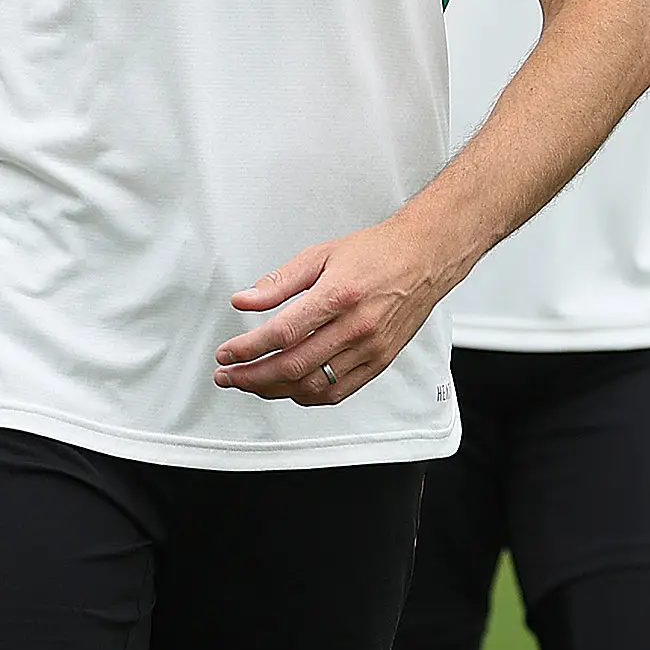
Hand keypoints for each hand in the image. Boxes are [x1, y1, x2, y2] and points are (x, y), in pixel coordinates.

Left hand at [214, 217, 455, 406]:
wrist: (423, 258)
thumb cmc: (376, 254)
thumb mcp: (320, 254)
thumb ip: (279, 282)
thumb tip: (244, 301)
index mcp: (339, 295)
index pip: (282, 333)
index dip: (247, 349)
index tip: (226, 353)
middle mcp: (356, 326)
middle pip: (293, 366)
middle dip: (252, 376)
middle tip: (228, 375)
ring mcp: (370, 348)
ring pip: (313, 386)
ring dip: (275, 390)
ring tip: (251, 383)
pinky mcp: (380, 362)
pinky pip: (338, 391)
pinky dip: (307, 396)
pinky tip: (289, 389)